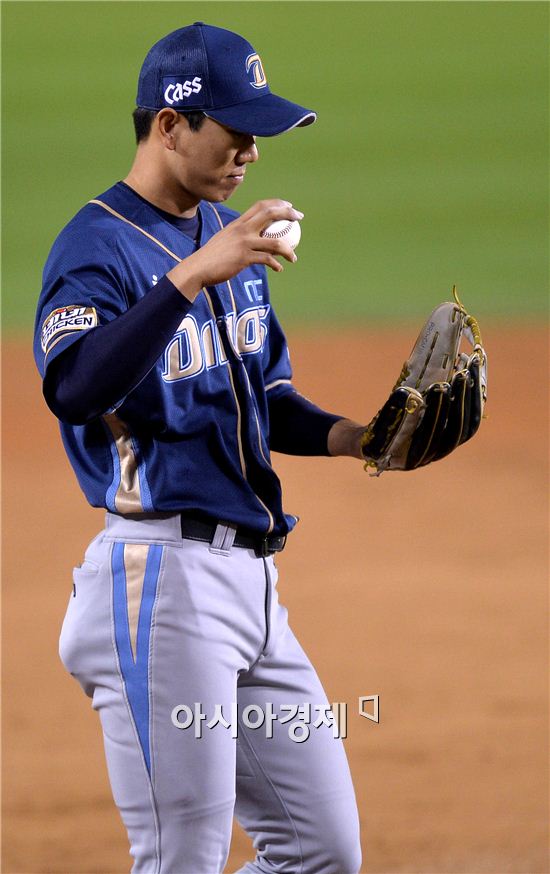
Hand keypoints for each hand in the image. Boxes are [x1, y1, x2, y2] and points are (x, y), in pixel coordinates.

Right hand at [167, 199, 303, 301]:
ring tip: (293, 257)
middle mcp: (242, 229)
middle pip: (270, 214)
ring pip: (275, 242)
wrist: (198, 268)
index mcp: (238, 223)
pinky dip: (275, 264)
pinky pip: (267, 260)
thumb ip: (239, 236)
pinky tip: (278, 269)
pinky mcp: (244, 258)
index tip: (289, 205)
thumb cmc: (212, 256)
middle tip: (299, 217)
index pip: (260, 206)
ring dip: (288, 249)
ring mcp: (244, 243)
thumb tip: (252, 239)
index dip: (277, 203)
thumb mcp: (225, 240)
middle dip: (288, 213)